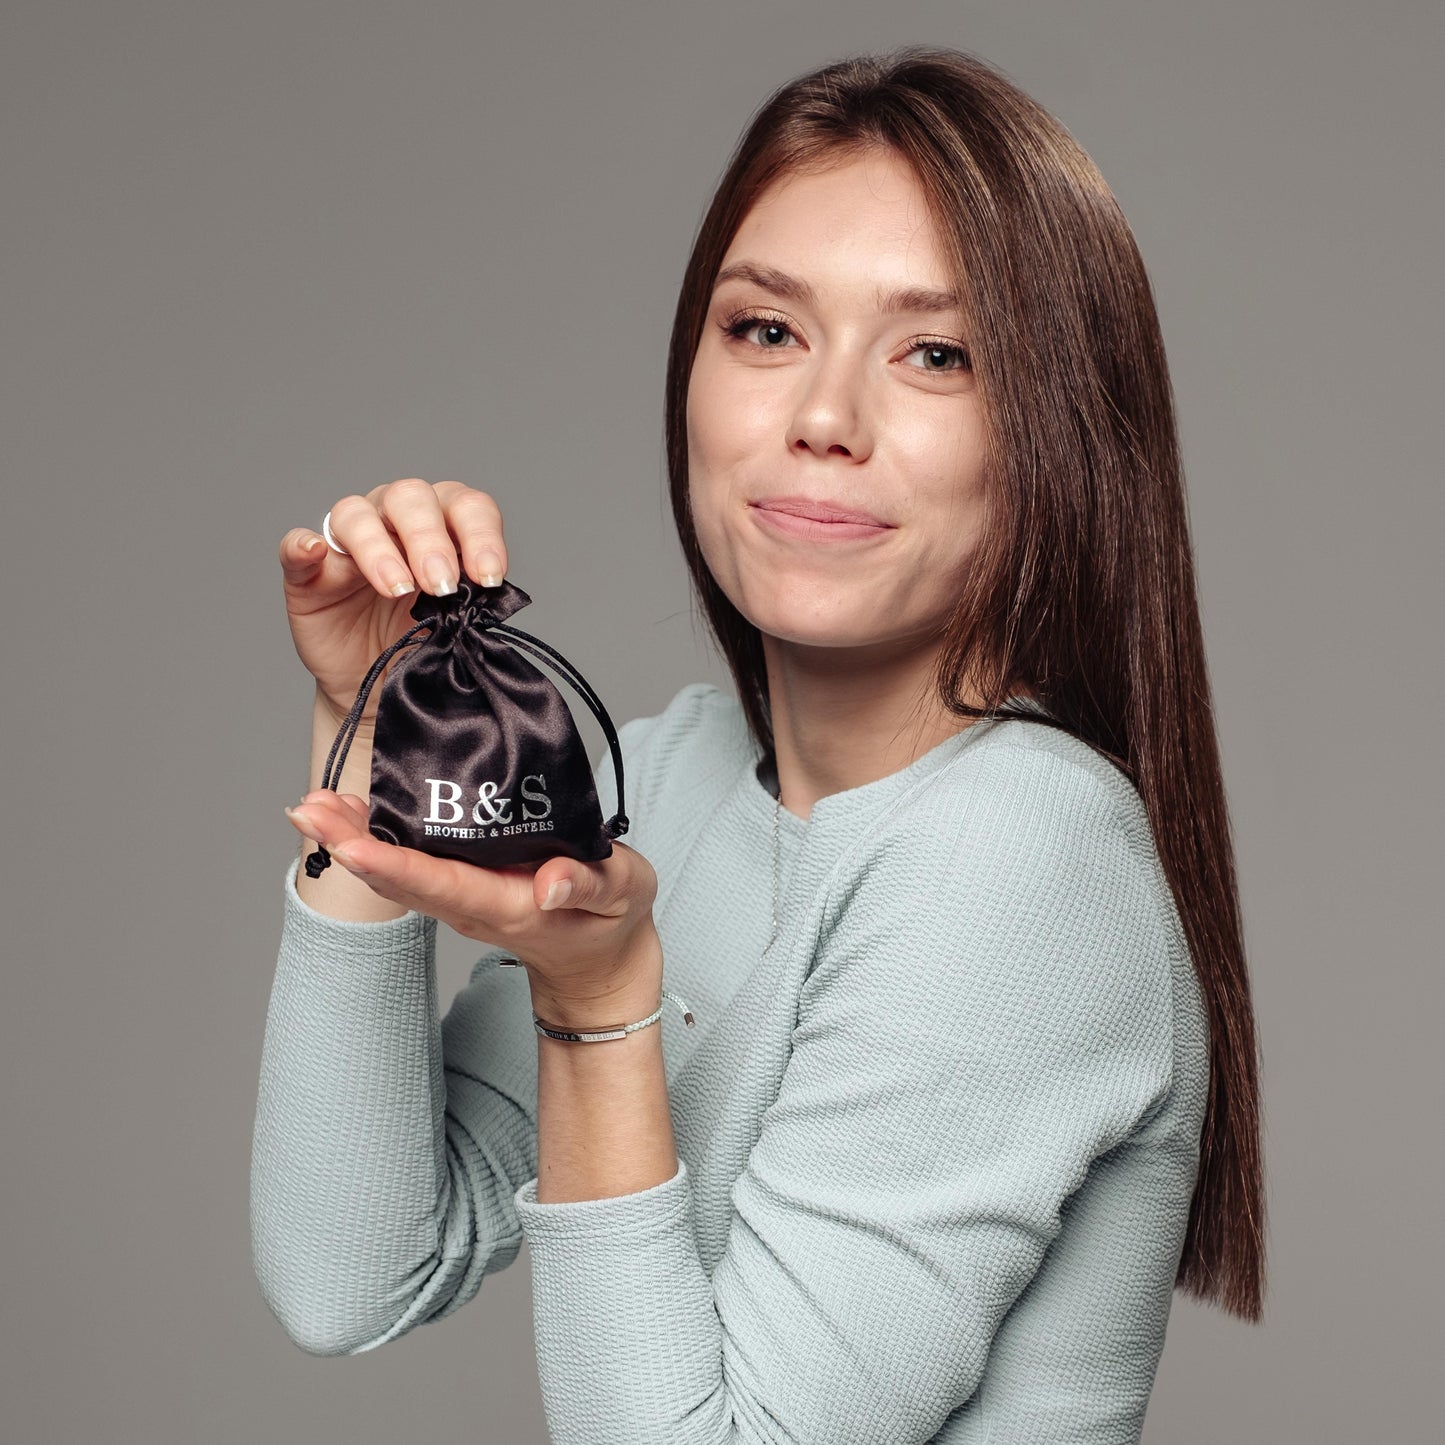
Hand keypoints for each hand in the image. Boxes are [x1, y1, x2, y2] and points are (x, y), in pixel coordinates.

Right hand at [279, 479, 509, 725]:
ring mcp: (347, 542)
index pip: (465, 506)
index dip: (480, 535)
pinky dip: (302, 545)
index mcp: (442, 524)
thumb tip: (484, 590)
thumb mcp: (456, 621)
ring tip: (396, 588)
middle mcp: (393, 520)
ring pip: (355, 514)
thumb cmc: (422, 641)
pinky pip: (296, 545)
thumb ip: (470, 598)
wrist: (381, 685)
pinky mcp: (308, 572)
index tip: (489, 577)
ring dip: (378, 547)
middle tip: (441, 585)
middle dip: (430, 540)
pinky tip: (314, 552)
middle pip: (410, 498)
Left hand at [283, 789, 663, 1020]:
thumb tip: (552, 881)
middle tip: (306, 807)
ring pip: (396, 871)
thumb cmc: (611, 921)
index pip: (442, 883)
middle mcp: (473, 905)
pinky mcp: (461, 886)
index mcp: (509, 906)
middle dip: (350, 844)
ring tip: (312, 803)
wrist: (598, 962)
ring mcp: (462, 899)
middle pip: (400, 877)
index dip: (394, 864)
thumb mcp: (623, 895)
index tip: (350, 844)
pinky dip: (373, 839)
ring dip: (351, 839)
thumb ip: (592, 884)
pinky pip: (408, 865)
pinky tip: (349, 810)